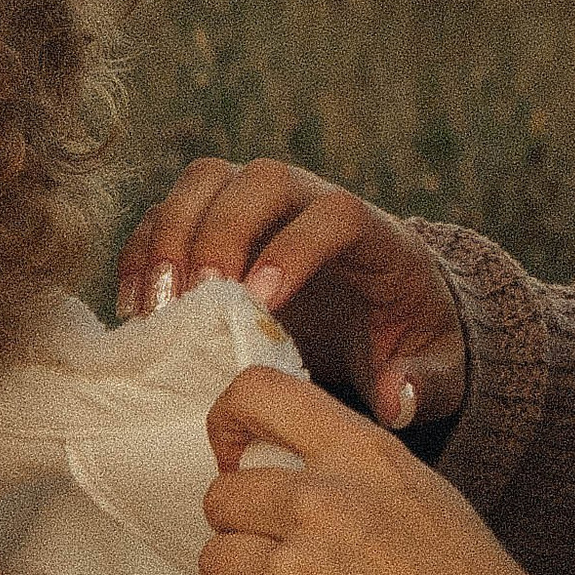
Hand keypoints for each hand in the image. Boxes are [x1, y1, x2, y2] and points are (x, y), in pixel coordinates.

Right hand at [117, 155, 466, 431]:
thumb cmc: (407, 337)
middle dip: (221, 233)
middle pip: (261, 179)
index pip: (334, 213)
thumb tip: (394, 396)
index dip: (294, 247)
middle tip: (195, 300)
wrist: (383, 310)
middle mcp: (311, 201)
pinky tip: (136, 311)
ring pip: (205, 181)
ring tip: (156, 311)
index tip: (259, 303)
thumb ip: (424, 383)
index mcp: (373, 233)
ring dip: (170, 237)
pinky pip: (166, 214)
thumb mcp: (437, 370)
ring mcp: (258, 207)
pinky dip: (143, 253)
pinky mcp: (214, 226)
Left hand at [200, 364, 549, 574]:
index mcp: (361, 456)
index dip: (230, 424)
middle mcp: (320, 503)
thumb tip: (271, 468)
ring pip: (216, 563)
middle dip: (247, 530)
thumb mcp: (422, 496)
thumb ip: (347, 472)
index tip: (234, 457)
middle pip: (222, 497)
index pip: (257, 394)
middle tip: (295, 565)